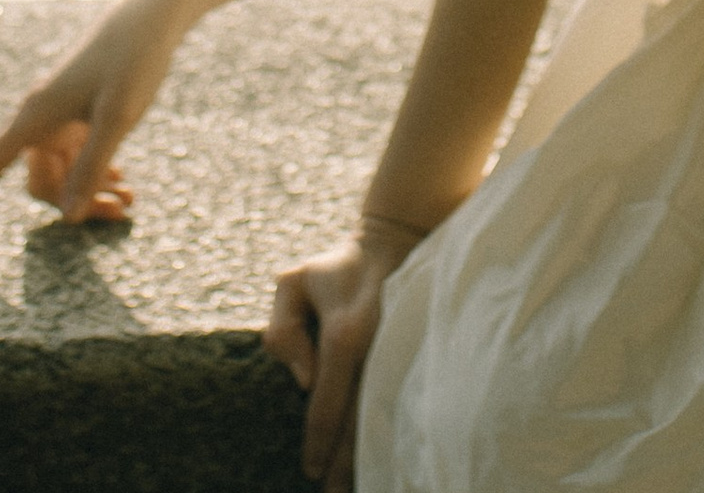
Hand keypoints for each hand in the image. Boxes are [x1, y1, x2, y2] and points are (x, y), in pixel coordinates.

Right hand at [0, 0, 196, 234]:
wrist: (153, 16)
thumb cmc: (134, 60)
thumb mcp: (118, 116)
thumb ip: (92, 167)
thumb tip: (67, 220)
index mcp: (35, 117)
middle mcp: (40, 118)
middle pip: (41, 184)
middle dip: (73, 204)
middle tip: (121, 212)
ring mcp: (61, 116)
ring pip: (63, 174)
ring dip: (91, 192)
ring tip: (129, 200)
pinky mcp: (81, 112)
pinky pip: (77, 158)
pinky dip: (97, 174)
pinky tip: (123, 184)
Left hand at [261, 222, 423, 487]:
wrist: (400, 236)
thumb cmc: (336, 268)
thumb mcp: (293, 284)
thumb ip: (283, 331)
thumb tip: (304, 381)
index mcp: (343, 335)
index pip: (326, 407)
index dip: (317, 445)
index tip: (310, 471)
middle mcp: (377, 348)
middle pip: (360, 425)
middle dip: (346, 466)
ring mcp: (404, 350)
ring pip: (386, 417)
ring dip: (373, 455)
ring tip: (358, 485)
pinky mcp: (420, 350)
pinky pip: (404, 398)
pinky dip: (395, 428)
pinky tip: (389, 452)